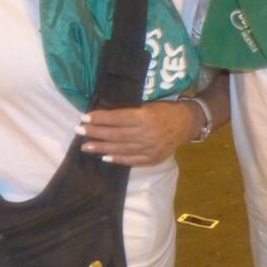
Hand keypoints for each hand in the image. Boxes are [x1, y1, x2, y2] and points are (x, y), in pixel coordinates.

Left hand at [78, 101, 198, 165]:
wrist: (187, 124)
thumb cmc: (165, 110)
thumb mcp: (149, 105)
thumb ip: (130, 112)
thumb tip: (105, 117)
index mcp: (146, 117)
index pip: (117, 118)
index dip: (100, 118)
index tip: (84, 117)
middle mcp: (147, 134)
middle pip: (115, 135)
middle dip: (95, 133)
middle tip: (79, 131)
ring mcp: (150, 149)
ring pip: (120, 149)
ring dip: (101, 148)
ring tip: (86, 147)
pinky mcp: (152, 159)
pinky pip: (131, 160)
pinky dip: (117, 159)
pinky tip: (104, 157)